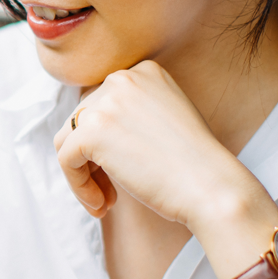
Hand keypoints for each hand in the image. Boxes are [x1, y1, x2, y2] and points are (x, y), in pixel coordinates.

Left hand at [52, 60, 261, 229]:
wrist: (211, 187)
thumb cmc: (195, 166)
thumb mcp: (167, 119)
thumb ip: (133, 114)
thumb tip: (90, 132)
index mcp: (144, 72)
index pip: (103, 104)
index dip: (106, 142)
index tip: (122, 169)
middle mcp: (122, 78)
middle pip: (82, 121)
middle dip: (93, 160)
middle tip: (112, 194)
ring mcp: (105, 102)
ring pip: (68, 139)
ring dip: (83, 174)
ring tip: (105, 202)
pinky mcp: (91, 131)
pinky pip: (66, 160)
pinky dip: (78, 187)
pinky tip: (102, 205)